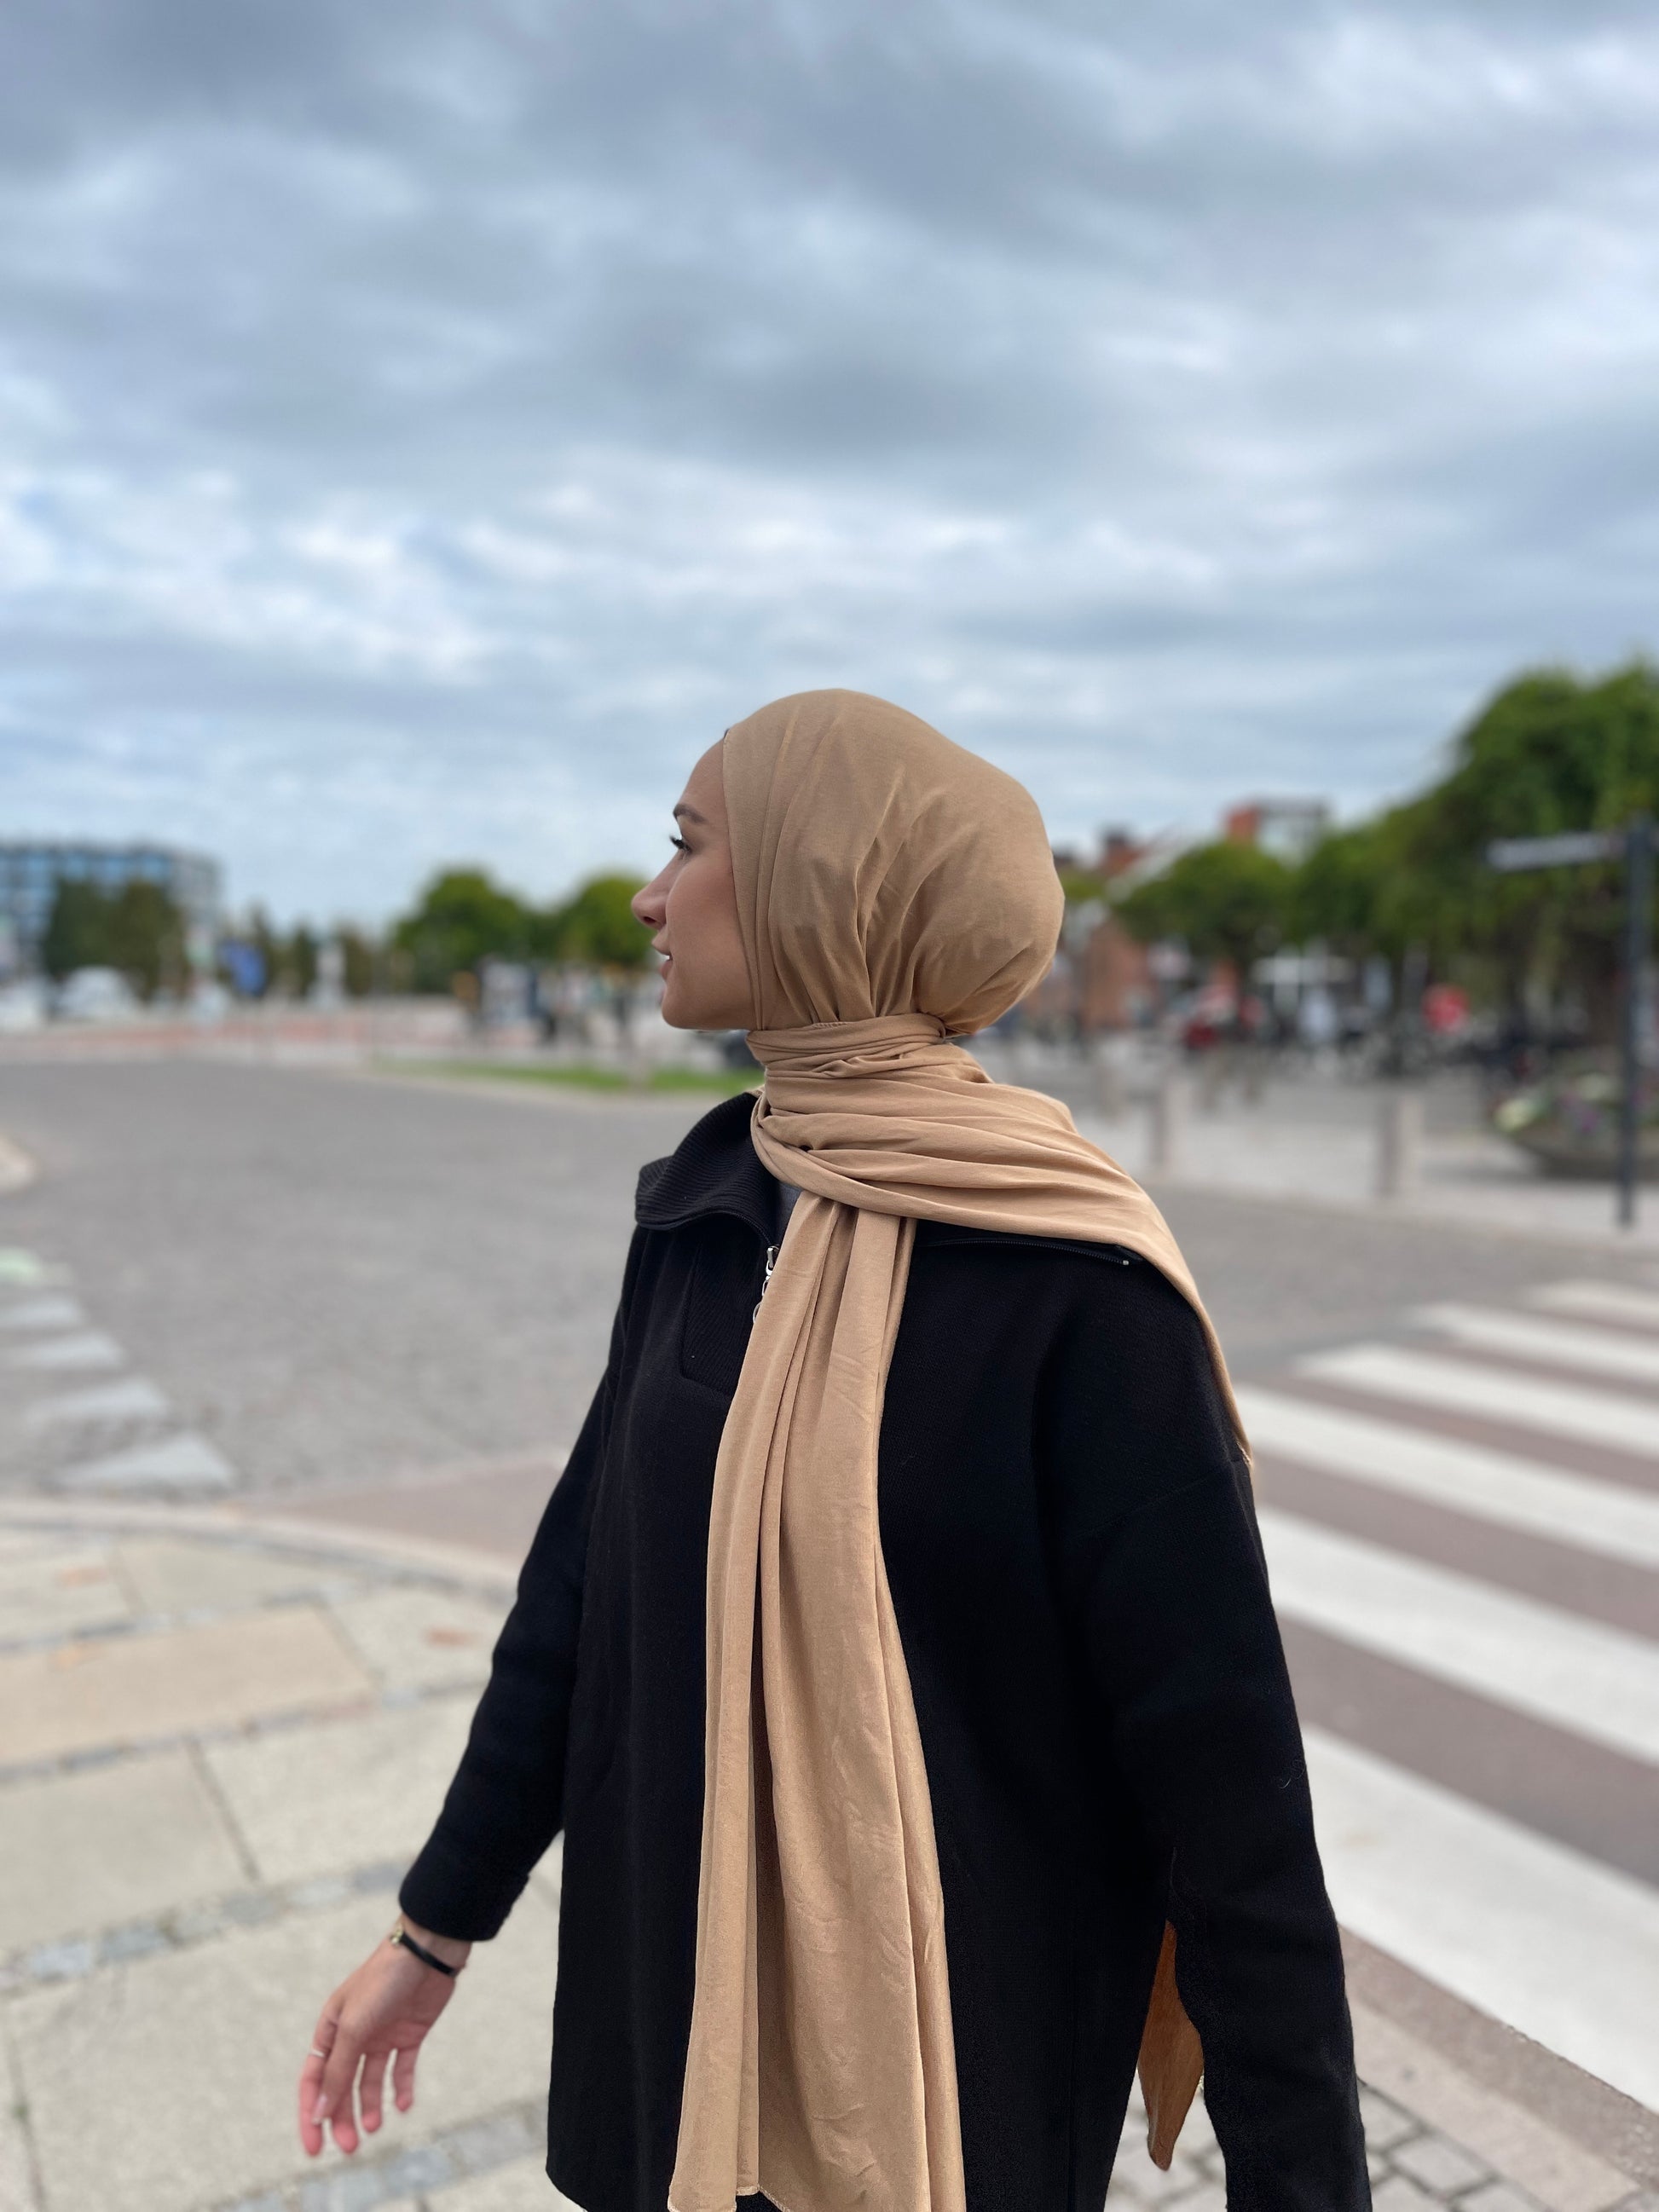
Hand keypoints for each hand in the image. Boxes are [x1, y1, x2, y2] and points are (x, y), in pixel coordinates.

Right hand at [297, 1919, 472, 2156]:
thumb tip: (319, 2113)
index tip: (314, 2146)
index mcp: (332, 2028)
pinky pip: (402, 2068)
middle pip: (343, 2085)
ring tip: (374, 2126)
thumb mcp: (355, 2027)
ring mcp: (383, 2034)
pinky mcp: (410, 2034)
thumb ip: (338, 2071)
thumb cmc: (383, 1981)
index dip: (312, 2113)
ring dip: (371, 2105)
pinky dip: (402, 2087)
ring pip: (371, 2081)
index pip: (315, 2078)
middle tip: (350, 2146)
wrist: (427, 1951)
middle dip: (343, 2116)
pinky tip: (403, 2105)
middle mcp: (355, 2033)